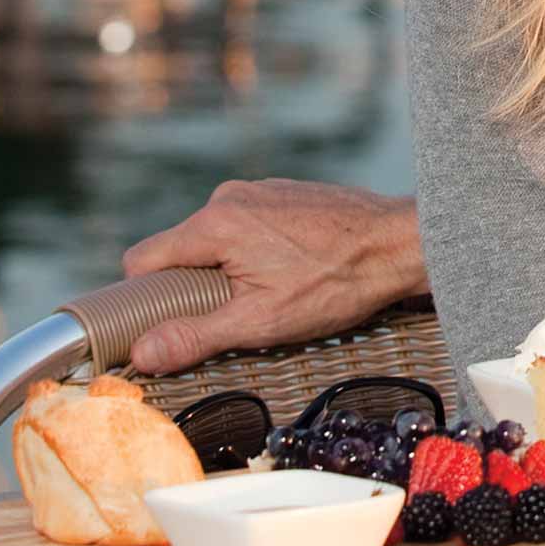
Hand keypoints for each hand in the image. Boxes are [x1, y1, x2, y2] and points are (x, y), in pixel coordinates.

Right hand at [121, 181, 427, 371]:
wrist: (404, 243)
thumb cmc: (338, 282)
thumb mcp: (261, 321)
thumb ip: (196, 335)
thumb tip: (141, 354)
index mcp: (215, 223)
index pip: (142, 261)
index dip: (145, 298)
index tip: (162, 323)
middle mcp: (232, 197)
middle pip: (180, 251)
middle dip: (194, 287)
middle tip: (231, 315)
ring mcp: (262, 191)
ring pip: (217, 240)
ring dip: (229, 270)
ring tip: (270, 293)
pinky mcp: (286, 195)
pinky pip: (249, 227)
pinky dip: (256, 252)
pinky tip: (291, 272)